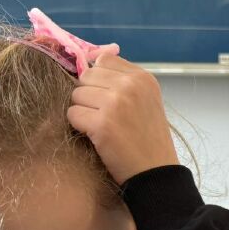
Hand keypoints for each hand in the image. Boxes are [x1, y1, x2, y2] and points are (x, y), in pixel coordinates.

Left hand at [67, 54, 179, 183]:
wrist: (156, 174)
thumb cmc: (148, 139)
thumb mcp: (146, 100)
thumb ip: (124, 79)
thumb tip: (91, 55)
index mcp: (143, 78)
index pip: (103, 61)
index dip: (99, 81)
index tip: (109, 99)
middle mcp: (130, 85)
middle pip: (86, 76)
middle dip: (89, 96)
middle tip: (105, 116)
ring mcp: (116, 103)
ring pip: (76, 95)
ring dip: (83, 112)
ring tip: (102, 127)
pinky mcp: (102, 124)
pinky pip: (72, 114)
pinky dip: (80, 127)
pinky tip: (97, 137)